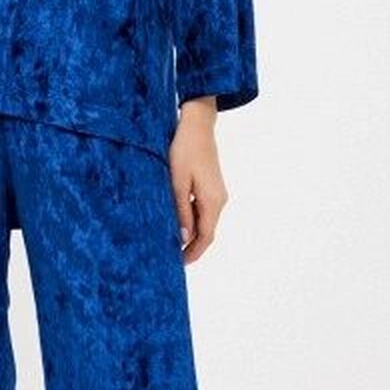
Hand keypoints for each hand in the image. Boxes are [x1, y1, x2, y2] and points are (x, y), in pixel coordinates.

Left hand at [169, 97, 227, 264]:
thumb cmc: (184, 149)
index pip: (205, 237)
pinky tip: (176, 220)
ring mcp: (218, 193)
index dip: (192, 254)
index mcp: (213, 201)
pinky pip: (203, 210)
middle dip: (191, 247)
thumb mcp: (177, 181)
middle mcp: (220, 200)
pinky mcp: (212, 186)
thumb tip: (183, 237)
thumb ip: (180, 210)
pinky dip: (192, 219)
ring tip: (169, 240)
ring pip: (205, 221)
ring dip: (190, 233)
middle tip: (170, 257)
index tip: (177, 265)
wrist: (198, 124)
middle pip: (207, 232)